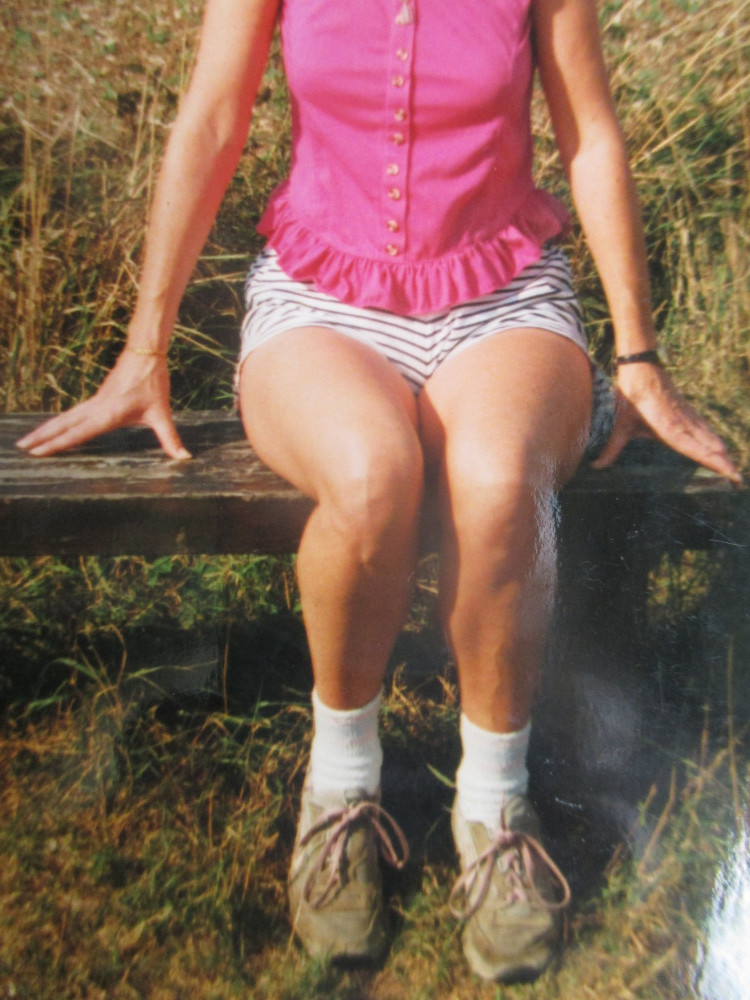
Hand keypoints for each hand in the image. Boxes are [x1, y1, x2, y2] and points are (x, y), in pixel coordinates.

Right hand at [16, 349, 190, 459]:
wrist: (146, 351)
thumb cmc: (153, 381)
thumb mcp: (162, 413)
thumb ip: (171, 439)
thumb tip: (184, 458)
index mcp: (108, 413)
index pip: (79, 432)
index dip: (58, 443)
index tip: (38, 451)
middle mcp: (96, 407)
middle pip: (63, 424)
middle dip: (42, 436)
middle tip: (21, 447)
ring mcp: (95, 401)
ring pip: (65, 417)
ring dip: (46, 428)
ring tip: (28, 440)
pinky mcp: (97, 397)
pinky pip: (73, 413)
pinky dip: (59, 421)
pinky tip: (53, 428)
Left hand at [591, 362, 741, 482]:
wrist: (641, 365)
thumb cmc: (630, 394)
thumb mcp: (620, 424)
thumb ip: (612, 448)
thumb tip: (596, 467)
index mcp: (668, 427)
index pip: (694, 448)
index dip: (711, 460)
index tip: (728, 471)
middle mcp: (682, 422)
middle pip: (707, 445)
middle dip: (723, 462)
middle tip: (738, 479)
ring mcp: (686, 415)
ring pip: (708, 436)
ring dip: (721, 452)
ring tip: (733, 469)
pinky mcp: (686, 410)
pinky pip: (703, 427)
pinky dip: (713, 438)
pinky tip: (720, 446)